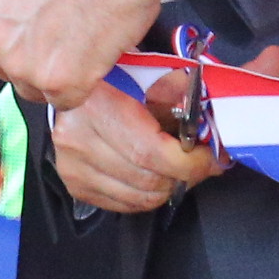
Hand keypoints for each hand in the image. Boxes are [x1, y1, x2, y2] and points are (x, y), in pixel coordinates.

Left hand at [0, 0, 170, 108]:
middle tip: (65, 33)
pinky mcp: (61, 84)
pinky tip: (94, 48)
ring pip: (38, 91)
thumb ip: (4, 18)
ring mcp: (23, 67)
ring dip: (60, 74)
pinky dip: (85, 82)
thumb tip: (14, 45)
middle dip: (35, 61)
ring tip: (81, 35)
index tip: (38, 31)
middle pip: (8, 75)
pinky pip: (69, 100)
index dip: (16, 43)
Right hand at [53, 67, 225, 214]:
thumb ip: (174, 91)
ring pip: (139, 197)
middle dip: (185, 176)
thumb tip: (206, 118)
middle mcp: (77, 139)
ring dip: (168, 188)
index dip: (189, 163)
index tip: (208, 158)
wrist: (70, 91)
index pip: (151, 152)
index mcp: (96, 105)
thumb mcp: (143, 73)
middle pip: (148, 179)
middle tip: (200, 164)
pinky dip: (146, 196)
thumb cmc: (107, 80)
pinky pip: (124, 204)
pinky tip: (155, 177)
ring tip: (179, 170)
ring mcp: (73, 165)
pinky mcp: (74, 183)